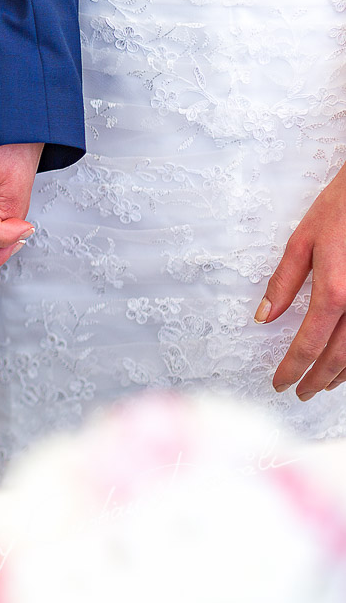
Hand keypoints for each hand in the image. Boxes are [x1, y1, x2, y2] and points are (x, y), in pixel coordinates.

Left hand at [261, 169, 345, 399]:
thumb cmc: (341, 209)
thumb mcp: (302, 241)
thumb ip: (283, 282)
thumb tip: (263, 317)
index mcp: (335, 290)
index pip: (309, 344)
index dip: (292, 368)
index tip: (278, 384)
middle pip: (339, 357)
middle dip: (316, 379)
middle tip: (298, 393)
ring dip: (342, 374)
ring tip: (322, 385)